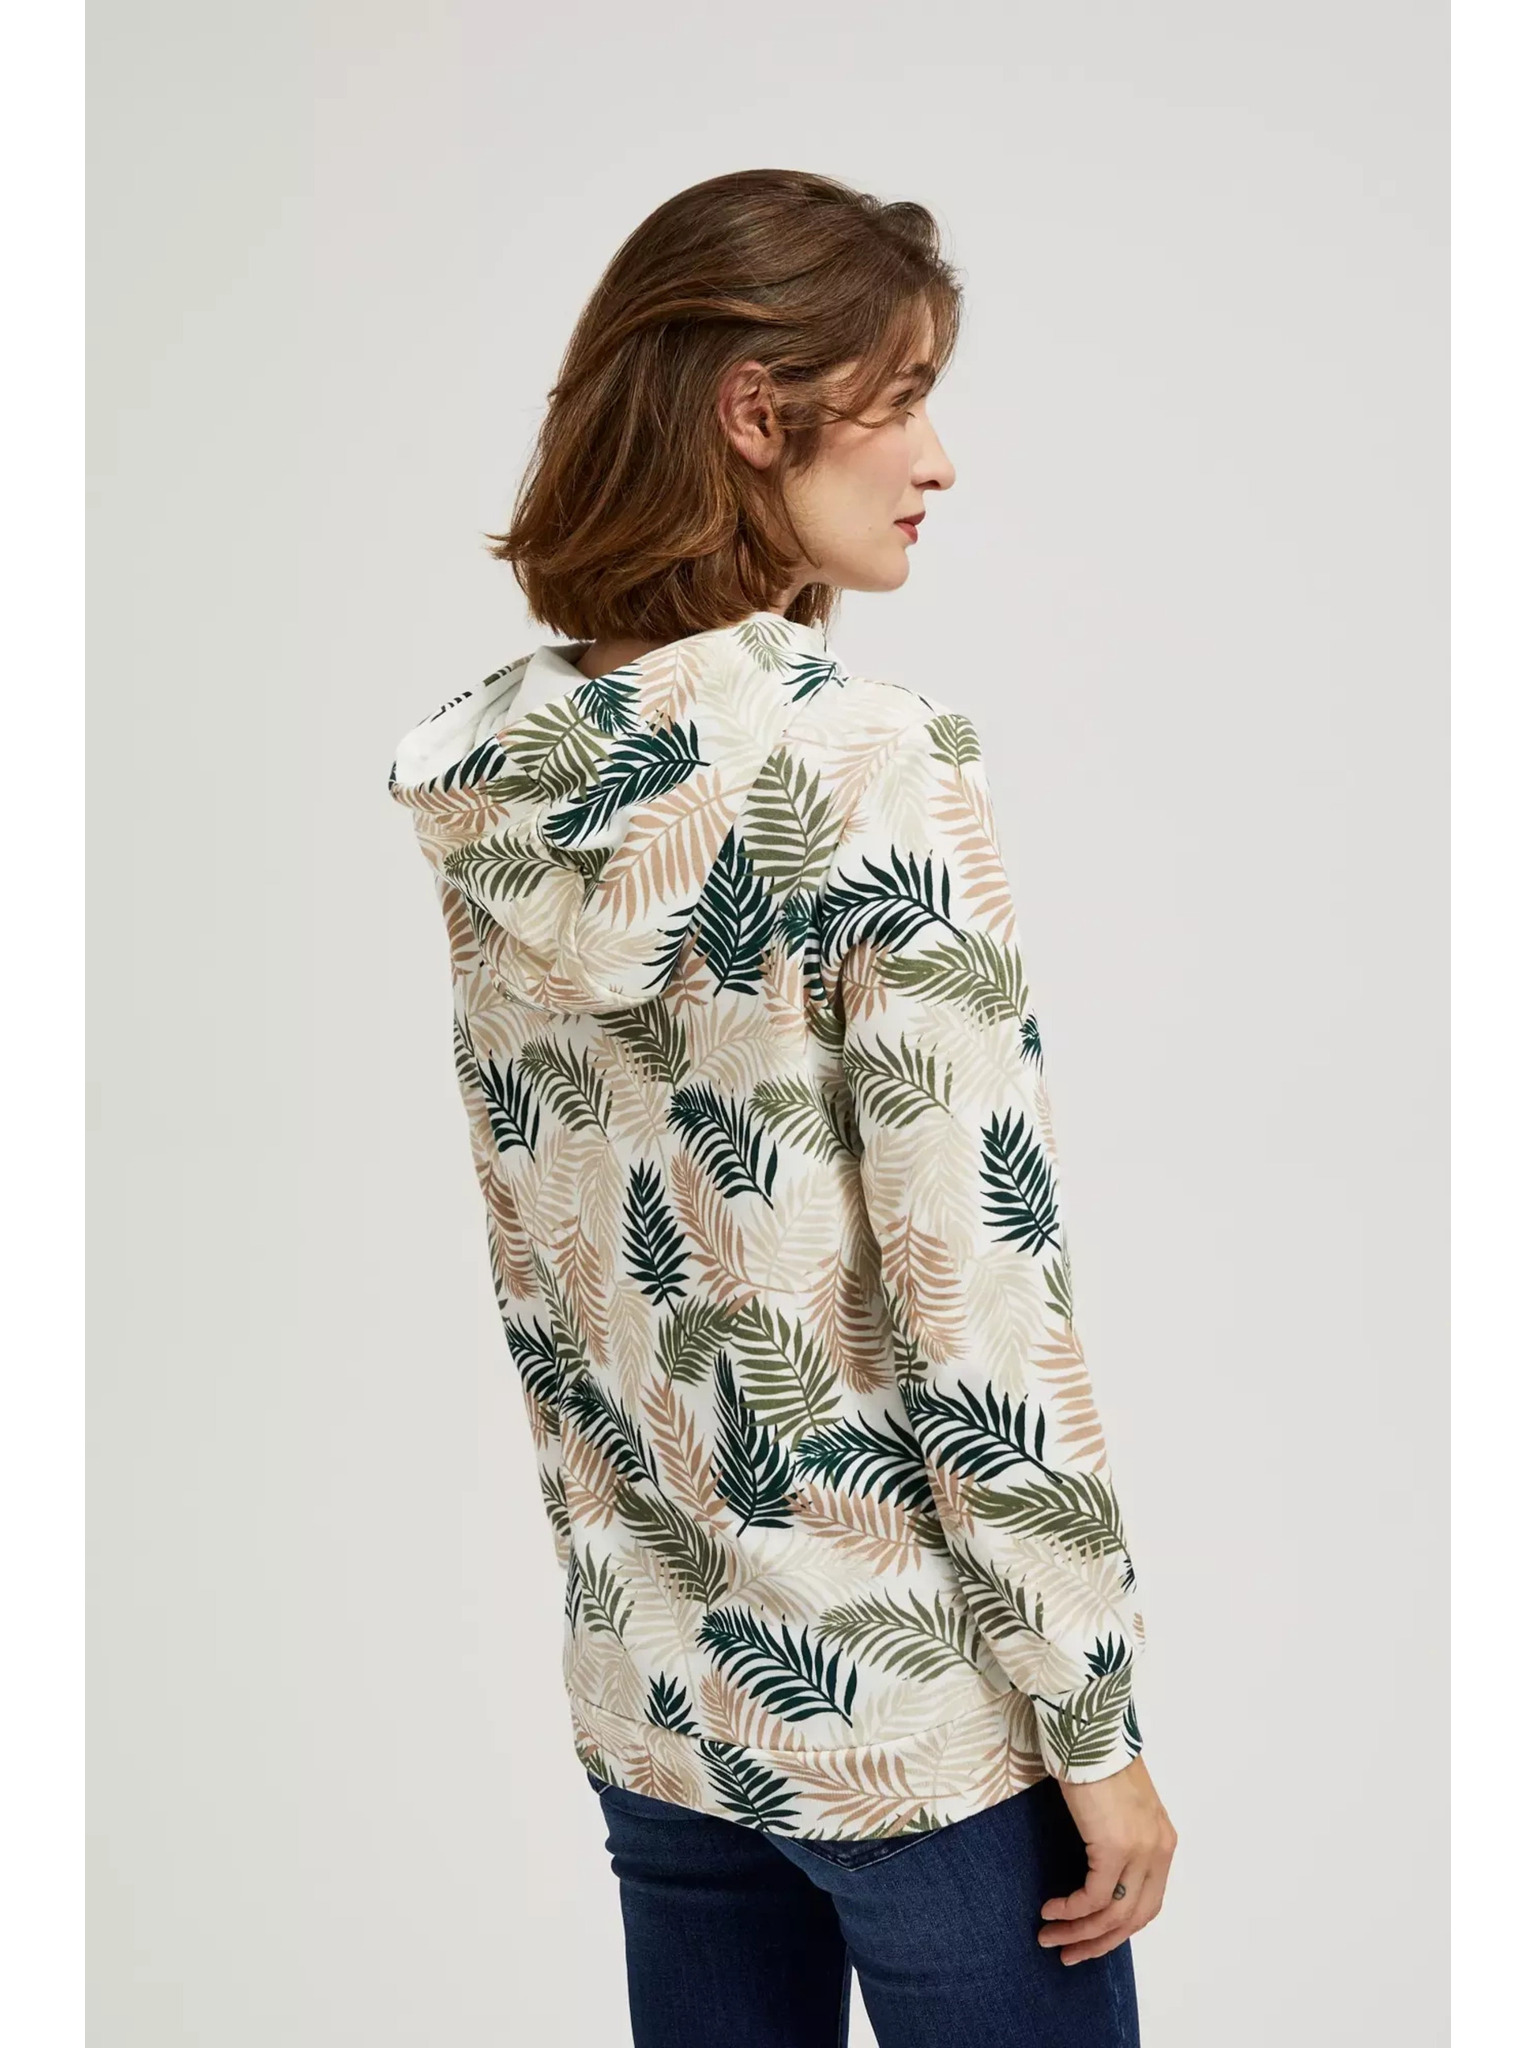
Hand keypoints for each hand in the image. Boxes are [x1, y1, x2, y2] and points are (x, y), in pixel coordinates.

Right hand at [1037, 1756, 1175, 1964]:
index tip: (1089, 1939)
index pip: (1147, 1904)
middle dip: (1098, 1943)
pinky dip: (1070, 1910)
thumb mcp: (1118, 1806)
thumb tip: (1098, 1870)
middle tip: (1068, 1954)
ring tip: (1048, 1936)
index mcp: (1162, 1842)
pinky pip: (1093, 1897)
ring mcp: (1140, 1850)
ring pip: (1112, 1915)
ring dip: (1078, 1932)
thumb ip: (1118, 1837)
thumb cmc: (1096, 1759)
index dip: (1118, 1930)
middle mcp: (1158, 1850)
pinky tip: (1049, 1910)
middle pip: (1133, 1919)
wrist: (1091, 1730)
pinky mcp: (1114, 1847)